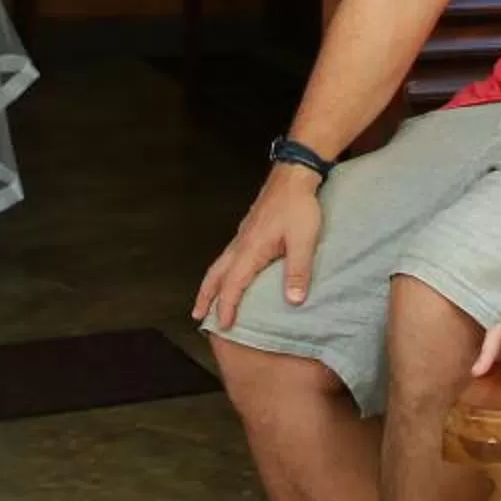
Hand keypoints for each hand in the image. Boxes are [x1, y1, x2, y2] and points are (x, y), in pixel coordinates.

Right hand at [193, 168, 323, 330]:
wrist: (294, 174)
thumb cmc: (299, 206)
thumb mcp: (303, 240)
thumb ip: (298, 271)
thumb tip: (293, 302)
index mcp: (251, 249)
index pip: (233, 284)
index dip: (227, 306)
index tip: (223, 326)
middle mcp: (241, 243)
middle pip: (216, 274)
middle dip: (205, 296)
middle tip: (197, 315)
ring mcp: (243, 234)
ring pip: (220, 263)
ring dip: (211, 283)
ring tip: (206, 299)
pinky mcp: (249, 228)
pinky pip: (228, 254)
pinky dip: (222, 269)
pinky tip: (228, 272)